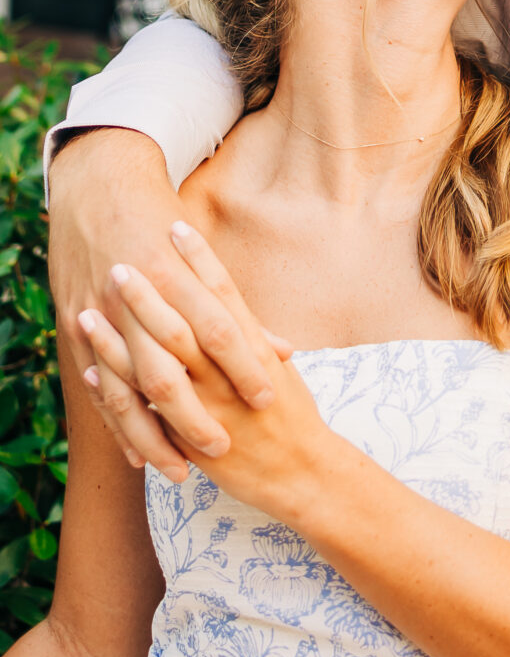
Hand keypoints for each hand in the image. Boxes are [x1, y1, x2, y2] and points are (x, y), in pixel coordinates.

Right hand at [49, 130, 290, 480]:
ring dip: (155, 435)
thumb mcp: (204, 261)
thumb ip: (239, 311)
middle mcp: (141, 297)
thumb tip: (284, 352)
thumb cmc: (162, 222)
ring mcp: (105, 313)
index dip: (244, 366)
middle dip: (197, 415)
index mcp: (179, 275)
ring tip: (180, 472)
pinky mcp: (78, 324)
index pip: (220, 328)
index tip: (268, 399)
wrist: (101, 184)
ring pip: (131, 390)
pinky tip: (137, 455)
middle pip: (172, 370)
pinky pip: (99, 385)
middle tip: (227, 449)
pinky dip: (118, 421)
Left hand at [79, 224, 328, 519]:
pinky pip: (148, 411)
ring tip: (89, 312)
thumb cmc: (295, 417)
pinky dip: (118, 390)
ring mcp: (208, 405)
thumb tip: (235, 309)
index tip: (174, 228)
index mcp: (255, 347)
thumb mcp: (278, 370)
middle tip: (118, 262)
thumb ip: (253, 340)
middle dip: (148, 293)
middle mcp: (229, 372)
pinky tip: (92, 370)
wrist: (304, 471)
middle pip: (183, 322)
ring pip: (157, 365)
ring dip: (120, 339)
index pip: (223, 292)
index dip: (199, 259)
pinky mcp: (192, 437)